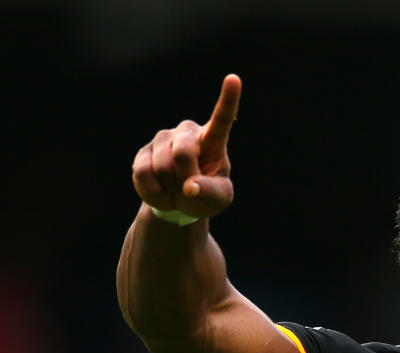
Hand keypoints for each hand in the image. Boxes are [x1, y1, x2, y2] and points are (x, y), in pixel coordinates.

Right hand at [132, 75, 241, 220]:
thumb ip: (210, 192)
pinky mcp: (143, 152)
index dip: (228, 100)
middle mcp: (187, 133)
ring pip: (161, 166)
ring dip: (170, 187)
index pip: (222, 119)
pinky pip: (144, 173)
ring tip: (176, 188)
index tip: (234, 79)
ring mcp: (163, 139)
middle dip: (186, 179)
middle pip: (183, 154)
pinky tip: (161, 190)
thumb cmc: (205, 195)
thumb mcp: (219, 199)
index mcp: (212, 140)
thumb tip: (190, 187)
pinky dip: (154, 191)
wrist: (180, 203)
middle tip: (190, 190)